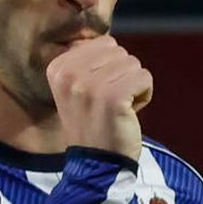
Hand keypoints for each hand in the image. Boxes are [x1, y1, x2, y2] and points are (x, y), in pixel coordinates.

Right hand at [45, 34, 149, 161]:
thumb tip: (106, 39)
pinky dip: (144, 95)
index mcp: (58, 68)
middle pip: (119, 51)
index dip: (108, 68)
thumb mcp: (77, 88)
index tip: (97, 94)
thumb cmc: (93, 122)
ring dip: (133, 86)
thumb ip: (87, 60)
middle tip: (108, 104)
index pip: (103, 43)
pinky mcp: (113, 98)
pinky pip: (145, 78)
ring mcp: (90, 86)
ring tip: (117, 110)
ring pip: (133, 64)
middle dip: (122, 76)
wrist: (96, 164)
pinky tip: (128, 114)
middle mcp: (69, 74)